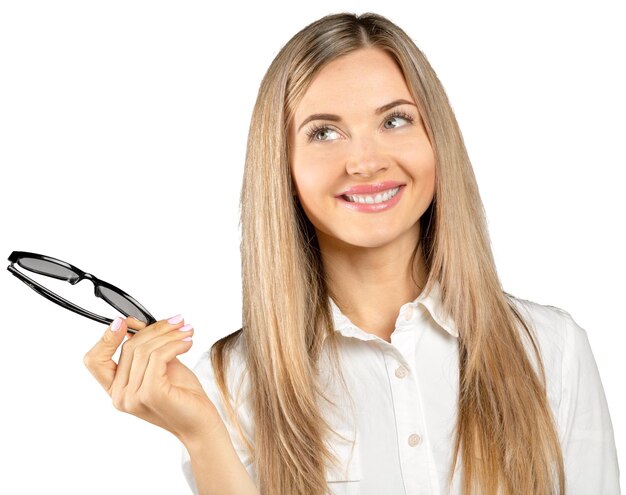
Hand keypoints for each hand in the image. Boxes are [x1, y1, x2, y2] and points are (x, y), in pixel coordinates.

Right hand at [83, 315, 222, 444]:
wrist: (200, 422)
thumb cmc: (182, 394)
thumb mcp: (159, 366)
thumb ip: (144, 348)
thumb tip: (133, 323)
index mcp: (116, 389)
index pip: (94, 360)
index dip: (106, 337)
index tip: (126, 321)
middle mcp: (119, 396)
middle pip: (128, 347)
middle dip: (155, 328)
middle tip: (177, 322)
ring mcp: (133, 397)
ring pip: (144, 349)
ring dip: (169, 334)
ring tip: (186, 331)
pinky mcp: (151, 394)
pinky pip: (159, 356)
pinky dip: (175, 344)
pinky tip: (187, 343)